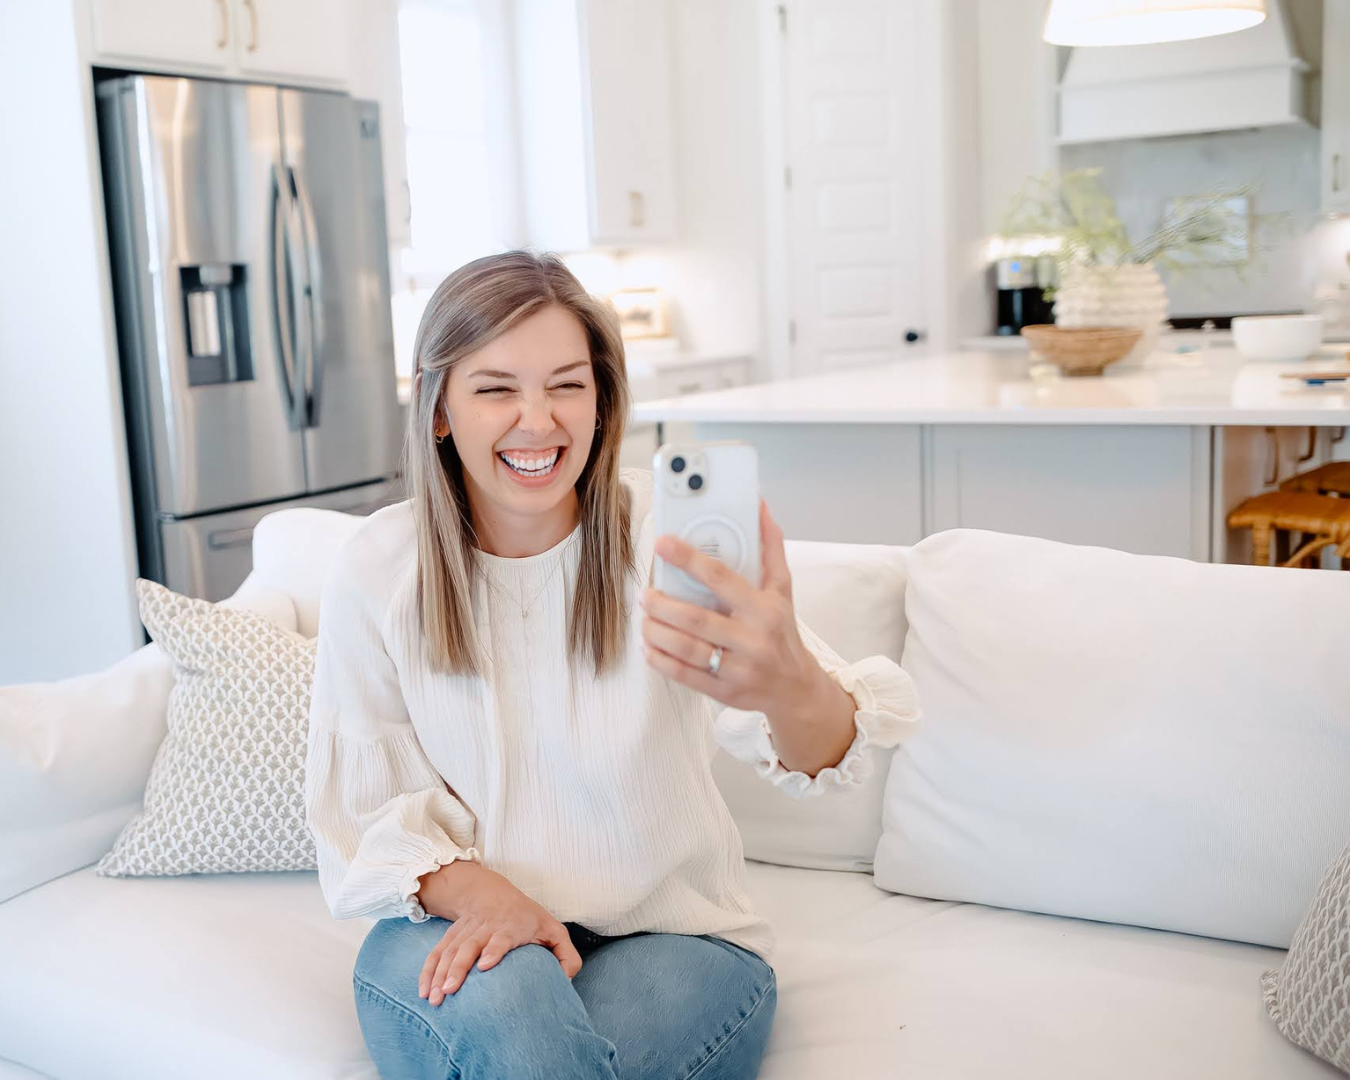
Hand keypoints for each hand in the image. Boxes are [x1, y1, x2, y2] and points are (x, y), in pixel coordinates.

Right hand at [416, 863, 581, 1006]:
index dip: (493, 950)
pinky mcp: (452, 935)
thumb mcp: (554, 930)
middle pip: (469, 946)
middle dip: (458, 968)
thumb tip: (566, 980)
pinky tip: (423, 990)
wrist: (492, 892)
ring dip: (440, 973)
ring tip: (434, 998)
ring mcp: (466, 931)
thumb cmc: (528, 918)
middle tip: (449, 991)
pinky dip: (428, 970)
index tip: (485, 965)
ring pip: (450, 951)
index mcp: (511, 927)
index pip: (501, 938)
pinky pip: (437, 952)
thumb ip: (566, 955)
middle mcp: (486, 928)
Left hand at [641, 499, 823, 715]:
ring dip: (657, 632)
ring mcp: (738, 668)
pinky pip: (685, 676)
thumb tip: (760, 509)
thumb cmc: (783, 632)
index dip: (688, 559)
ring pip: (687, 648)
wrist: (796, 688)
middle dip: (662, 604)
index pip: (720, 578)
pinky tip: (649, 647)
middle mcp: (751, 639)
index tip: (663, 544)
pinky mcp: (724, 691)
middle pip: (696, 618)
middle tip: (645, 592)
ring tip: (644, 618)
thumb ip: (770, 548)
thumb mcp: (782, 590)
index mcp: (763, 609)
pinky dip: (661, 661)